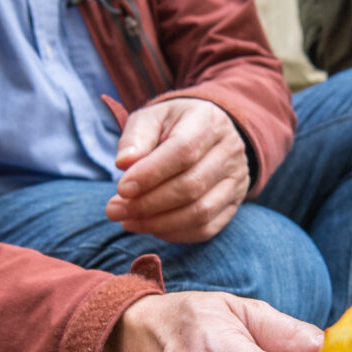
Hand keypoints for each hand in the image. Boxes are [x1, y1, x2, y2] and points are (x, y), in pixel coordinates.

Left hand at [106, 97, 248, 243]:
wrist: (207, 132)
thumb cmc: (172, 126)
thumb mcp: (151, 118)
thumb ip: (136, 138)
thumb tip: (123, 163)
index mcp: (208, 121)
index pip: (183, 151)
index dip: (151, 174)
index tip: (122, 189)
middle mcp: (230, 150)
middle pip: (191, 186)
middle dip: (147, 204)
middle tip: (114, 211)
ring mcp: (236, 180)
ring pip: (200, 212)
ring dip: (159, 223)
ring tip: (128, 221)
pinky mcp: (234, 203)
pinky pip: (207, 228)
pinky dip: (175, 234)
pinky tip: (151, 227)